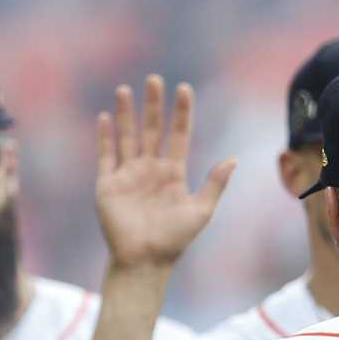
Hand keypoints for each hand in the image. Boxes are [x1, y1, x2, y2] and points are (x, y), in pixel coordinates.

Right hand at [94, 76, 236, 273]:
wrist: (146, 260)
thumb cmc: (175, 239)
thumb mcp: (202, 210)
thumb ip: (215, 184)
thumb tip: (234, 159)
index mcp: (173, 173)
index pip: (178, 135)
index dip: (181, 113)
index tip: (184, 88)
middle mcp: (150, 168)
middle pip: (152, 129)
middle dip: (153, 105)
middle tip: (155, 79)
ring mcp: (128, 174)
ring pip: (127, 136)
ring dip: (126, 113)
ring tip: (126, 89)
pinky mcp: (108, 184)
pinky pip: (106, 155)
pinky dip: (105, 137)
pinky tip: (105, 117)